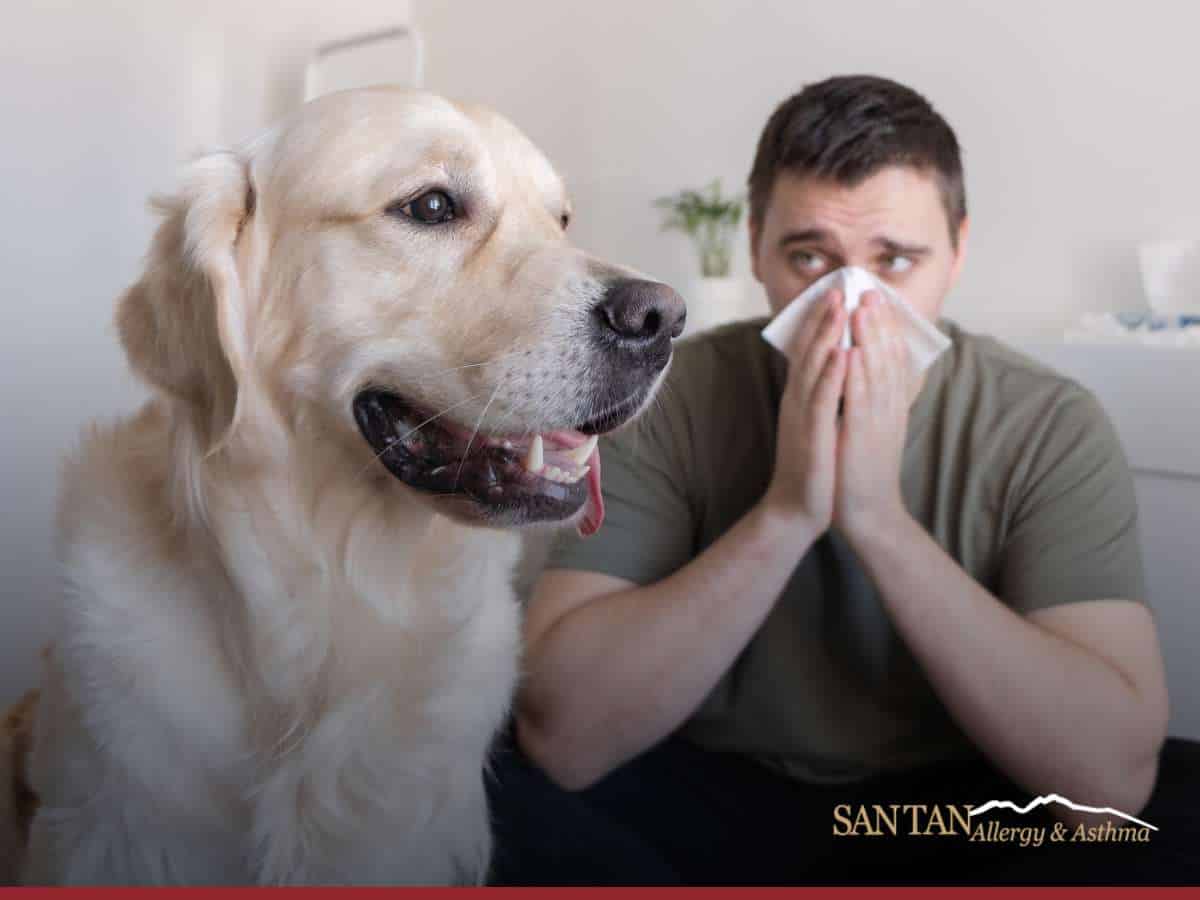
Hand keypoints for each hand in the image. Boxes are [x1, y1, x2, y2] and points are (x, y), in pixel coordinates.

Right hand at [762, 290, 847, 534]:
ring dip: (827, 335)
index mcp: (801, 398)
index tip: (835, 293)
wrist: (795, 509)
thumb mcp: (816, 424)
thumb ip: (822, 397)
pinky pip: (823, 400)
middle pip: (809, 351)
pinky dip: (832, 375)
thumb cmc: (812, 468)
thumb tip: (834, 371)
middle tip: (838, 287)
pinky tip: (842, 353)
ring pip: (814, 368)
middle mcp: (798, 402)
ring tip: (840, 307)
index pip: (810, 351)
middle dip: (824, 318)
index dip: (821, 322)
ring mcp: (802, 417)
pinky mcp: (812, 435)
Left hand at [833, 292, 915, 540]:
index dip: (885, 327)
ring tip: (861, 308)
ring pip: (876, 372)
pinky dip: (855, 373)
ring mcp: (878, 422)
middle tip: (870, 290)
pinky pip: (860, 400)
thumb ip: (872, 400)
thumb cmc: (862, 470)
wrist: (868, 513)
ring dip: (869, 338)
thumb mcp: (872, 428)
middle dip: (878, 322)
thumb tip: (866, 370)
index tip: (876, 298)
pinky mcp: (862, 438)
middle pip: (887, 357)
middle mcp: (889, 409)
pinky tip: (849, 351)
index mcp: (890, 405)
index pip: (892, 358)